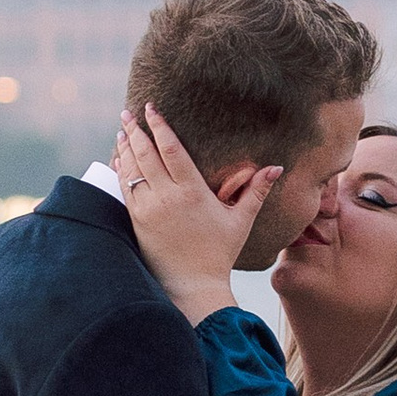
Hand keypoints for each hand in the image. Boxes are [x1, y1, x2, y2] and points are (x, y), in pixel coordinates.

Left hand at [115, 106, 277, 324]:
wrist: (192, 286)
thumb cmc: (219, 253)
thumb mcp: (241, 221)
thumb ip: (256, 191)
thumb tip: (276, 168)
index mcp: (192, 192)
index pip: (170, 149)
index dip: (159, 126)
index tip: (151, 108)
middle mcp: (166, 198)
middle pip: (145, 154)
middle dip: (135, 131)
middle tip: (128, 113)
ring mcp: (147, 210)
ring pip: (130, 170)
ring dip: (125, 148)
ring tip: (122, 131)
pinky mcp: (136, 222)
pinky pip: (123, 189)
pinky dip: (120, 171)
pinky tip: (119, 160)